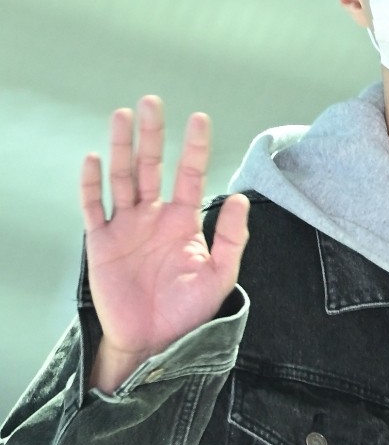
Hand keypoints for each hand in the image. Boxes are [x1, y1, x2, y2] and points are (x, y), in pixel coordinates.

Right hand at [81, 96, 249, 389]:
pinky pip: (94, 208)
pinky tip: (94, 159)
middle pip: (151, 166)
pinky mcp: (103, 243)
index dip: (193, 147)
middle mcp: (154, 217)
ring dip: (121, 148)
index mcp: (183, 221)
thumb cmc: (190, 312)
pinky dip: (92, 184)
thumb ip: (230, 238)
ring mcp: (127, 227)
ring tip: (122, 117)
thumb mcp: (220, 275)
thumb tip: (240, 199)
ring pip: (122, 178)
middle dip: (152, 135)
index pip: (189, 174)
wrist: (156, 342)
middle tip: (151, 101)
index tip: (198, 117)